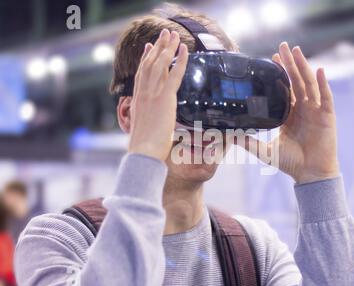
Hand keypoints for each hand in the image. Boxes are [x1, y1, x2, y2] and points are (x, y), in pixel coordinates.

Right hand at [128, 29, 187, 160]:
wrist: (143, 152)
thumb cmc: (145, 148)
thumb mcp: (144, 130)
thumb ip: (149, 121)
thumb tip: (156, 124)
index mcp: (137, 100)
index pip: (142, 74)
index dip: (146, 59)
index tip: (149, 47)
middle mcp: (143, 93)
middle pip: (150, 64)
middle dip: (158, 47)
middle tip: (164, 34)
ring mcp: (153, 94)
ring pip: (161, 64)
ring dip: (168, 47)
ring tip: (173, 35)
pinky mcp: (164, 98)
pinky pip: (175, 74)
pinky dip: (180, 60)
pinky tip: (185, 50)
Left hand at [242, 42, 338, 183]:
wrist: (309, 174)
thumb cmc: (290, 163)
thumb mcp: (265, 151)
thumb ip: (248, 142)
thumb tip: (229, 136)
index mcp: (290, 114)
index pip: (285, 88)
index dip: (280, 73)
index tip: (272, 58)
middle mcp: (303, 109)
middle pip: (296, 81)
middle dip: (290, 63)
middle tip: (283, 45)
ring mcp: (316, 111)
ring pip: (309, 84)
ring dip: (303, 66)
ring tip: (296, 50)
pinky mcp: (327, 116)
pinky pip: (325, 96)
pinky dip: (322, 83)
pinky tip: (318, 70)